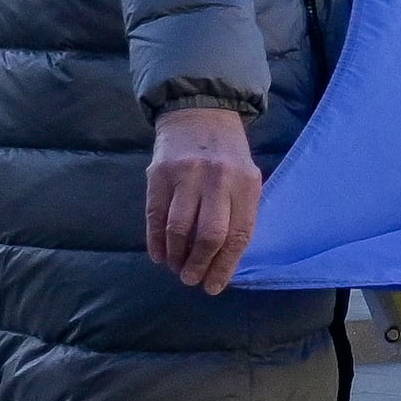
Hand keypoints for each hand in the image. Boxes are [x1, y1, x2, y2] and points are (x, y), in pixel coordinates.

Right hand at [144, 106, 261, 294]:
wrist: (200, 113)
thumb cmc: (227, 155)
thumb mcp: (246, 178)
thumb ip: (238, 212)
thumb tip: (223, 261)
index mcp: (246, 183)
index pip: (238, 234)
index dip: (225, 265)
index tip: (213, 286)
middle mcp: (217, 178)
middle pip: (209, 234)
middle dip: (199, 264)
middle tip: (191, 279)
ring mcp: (186, 175)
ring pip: (179, 228)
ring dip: (175, 256)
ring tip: (176, 267)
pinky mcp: (159, 174)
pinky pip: (154, 216)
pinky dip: (155, 241)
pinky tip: (159, 255)